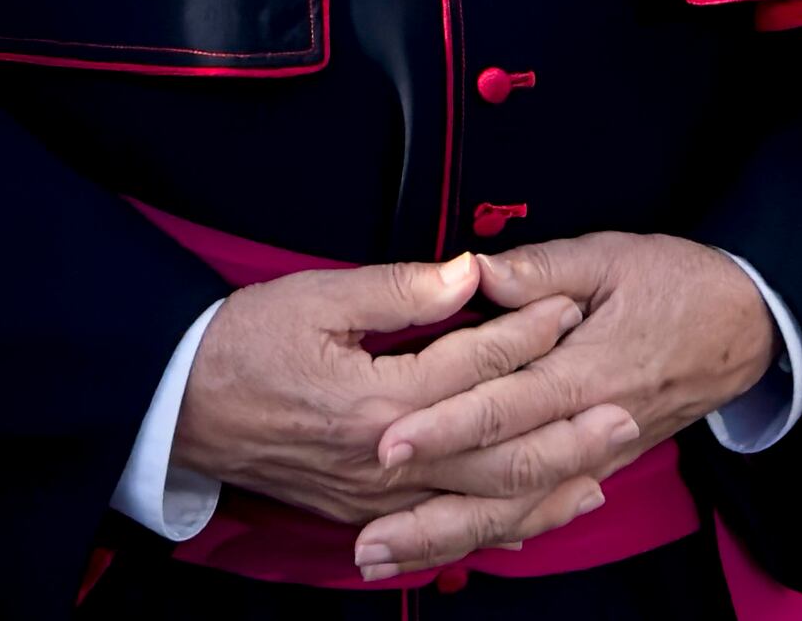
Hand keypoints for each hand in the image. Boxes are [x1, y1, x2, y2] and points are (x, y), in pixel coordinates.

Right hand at [169, 259, 610, 574]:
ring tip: (603, 465)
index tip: (568, 304)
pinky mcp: (367, 513)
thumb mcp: (315, 298)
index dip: (528, 332)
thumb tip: (468, 273)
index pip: (475, 366)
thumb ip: (398, 289)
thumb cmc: (241, 345)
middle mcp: (386, 460)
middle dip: (567, 429)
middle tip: (622, 407)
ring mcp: (379, 497)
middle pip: (497, 451)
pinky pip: (448, 528)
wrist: (179, 407)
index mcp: (377, 400)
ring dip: (549, 485)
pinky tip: (537, 513)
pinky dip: (499, 524)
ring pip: (482, 502)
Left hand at [372, 234, 780, 556]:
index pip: (504, 406)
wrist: (747, 329)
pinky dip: (494, 535)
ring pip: (517, 509)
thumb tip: (476, 271)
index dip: (444, 426)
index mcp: (588, 371)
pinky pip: (541, 510)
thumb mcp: (613, 256)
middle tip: (368, 530)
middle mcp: (589, 427)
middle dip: (432, 509)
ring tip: (387, 554)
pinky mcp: (598, 467)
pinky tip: (447, 550)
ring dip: (451, 535)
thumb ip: (541, 269)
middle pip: (502, 479)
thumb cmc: (681, 285)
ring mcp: (596, 457)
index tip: (389, 439)